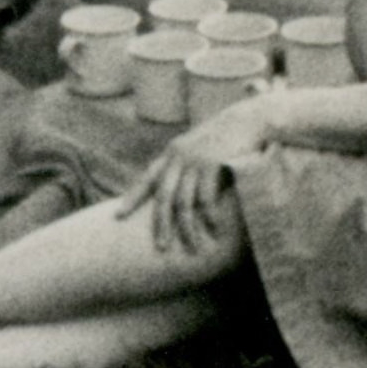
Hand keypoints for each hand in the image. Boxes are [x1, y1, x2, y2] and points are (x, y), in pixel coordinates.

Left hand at [122, 103, 269, 255]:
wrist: (248, 120)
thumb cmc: (226, 139)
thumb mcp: (200, 150)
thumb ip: (187, 169)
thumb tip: (181, 198)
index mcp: (172, 153)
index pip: (147, 178)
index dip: (132, 198)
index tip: (118, 216)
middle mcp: (178, 156)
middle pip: (163, 197)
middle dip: (161, 224)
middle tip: (161, 247)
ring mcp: (194, 159)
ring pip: (184, 202)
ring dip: (188, 228)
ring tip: (193, 247)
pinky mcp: (212, 164)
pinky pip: (206, 198)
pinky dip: (210, 217)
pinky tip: (214, 230)